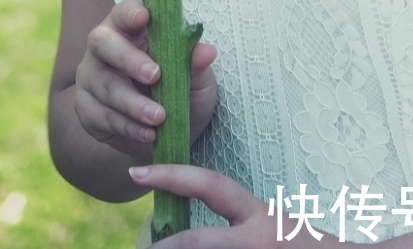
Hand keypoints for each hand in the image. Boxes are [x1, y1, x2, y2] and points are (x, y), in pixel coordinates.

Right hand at [74, 0, 219, 155]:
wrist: (165, 134)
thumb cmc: (180, 92)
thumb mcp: (197, 79)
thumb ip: (196, 64)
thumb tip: (207, 51)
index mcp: (130, 28)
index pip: (124, 11)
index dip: (131, 13)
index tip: (145, 18)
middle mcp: (104, 47)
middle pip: (103, 43)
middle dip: (129, 59)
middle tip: (155, 75)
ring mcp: (91, 76)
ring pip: (105, 85)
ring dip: (133, 103)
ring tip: (159, 117)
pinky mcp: (86, 108)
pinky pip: (101, 115)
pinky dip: (127, 126)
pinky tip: (148, 133)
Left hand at [128, 162, 275, 248]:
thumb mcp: (274, 228)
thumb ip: (238, 227)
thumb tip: (188, 237)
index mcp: (260, 217)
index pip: (210, 186)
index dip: (172, 175)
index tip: (138, 171)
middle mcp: (256, 239)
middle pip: (195, 242)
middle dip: (162, 248)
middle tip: (142, 248)